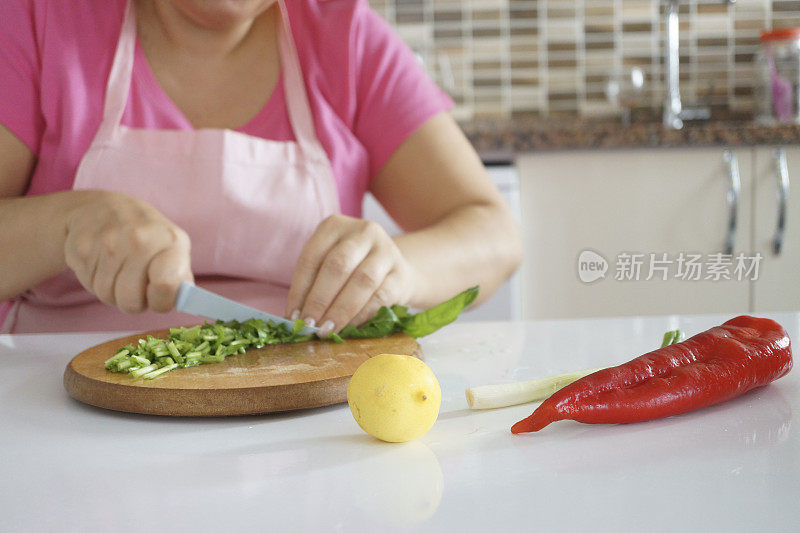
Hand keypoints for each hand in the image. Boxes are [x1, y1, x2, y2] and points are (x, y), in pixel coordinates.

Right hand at [63, 191, 193, 313]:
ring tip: (118, 270)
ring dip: (113, 291)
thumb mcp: (172, 247)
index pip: (167, 286)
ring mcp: (108, 243)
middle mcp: (140, 239)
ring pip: (108, 296)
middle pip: (132, 301)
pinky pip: (89, 286)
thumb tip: (184, 301)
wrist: (100, 207)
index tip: (157, 295)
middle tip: (135, 283)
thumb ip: (180, 278)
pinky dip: (95, 281)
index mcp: (170, 241)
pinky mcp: (81, 248)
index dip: (161, 301)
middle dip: (134, 301)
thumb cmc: (145, 235)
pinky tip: (102, 262)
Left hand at [285, 214, 417, 336]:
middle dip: (319, 300)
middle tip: (309, 326)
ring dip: (340, 310)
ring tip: (327, 330)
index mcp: (335, 226)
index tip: (293, 318)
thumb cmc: (352, 270)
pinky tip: (349, 328)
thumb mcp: (330, 266)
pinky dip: (362, 315)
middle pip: (337, 266)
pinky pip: (381, 296)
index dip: (299, 290)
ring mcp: (386, 250)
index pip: (311, 258)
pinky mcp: (401, 272)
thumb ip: (313, 286)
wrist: (395, 271)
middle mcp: (362, 231)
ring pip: (362, 280)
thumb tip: (296, 319)